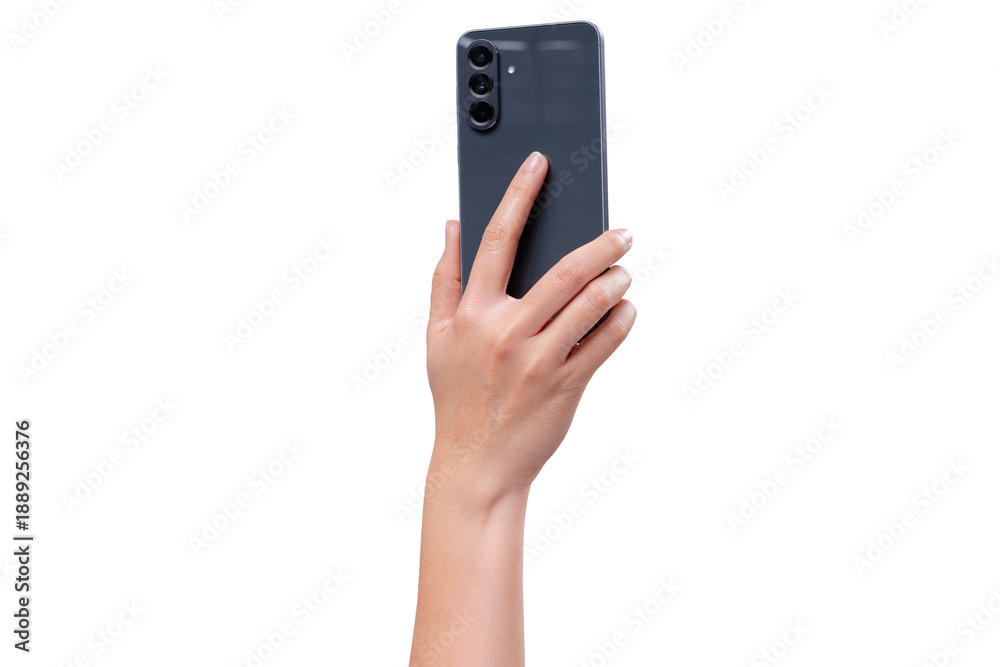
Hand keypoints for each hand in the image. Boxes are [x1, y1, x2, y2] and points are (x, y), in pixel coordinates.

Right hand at [425, 151, 635, 507]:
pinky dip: (622, 321)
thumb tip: (452, 227)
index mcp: (471, 314)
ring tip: (624, 272)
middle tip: (622, 233)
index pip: (497, 241)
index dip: (518, 195)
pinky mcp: (566, 386)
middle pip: (563, 271)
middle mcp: (505, 332)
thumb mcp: (436, 337)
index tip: (539, 164)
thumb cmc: (456, 397)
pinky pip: (605, 344)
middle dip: (601, 244)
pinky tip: (625, 311)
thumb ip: (444, 279)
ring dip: (617, 281)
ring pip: (592, 304)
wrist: (477, 465)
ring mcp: (537, 360)